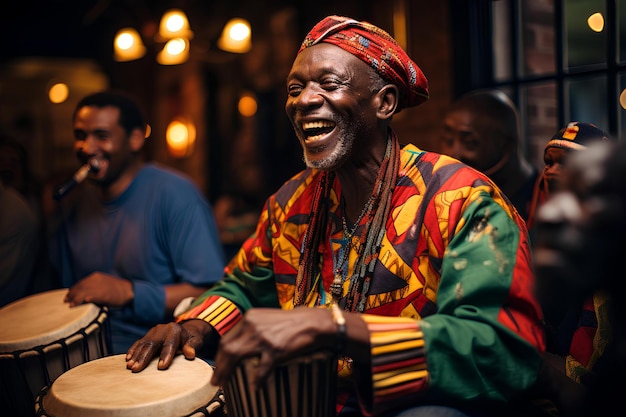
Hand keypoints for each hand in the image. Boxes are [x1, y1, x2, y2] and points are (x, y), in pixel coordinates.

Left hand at [65, 272, 132, 306]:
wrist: (129, 290)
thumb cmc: (116, 289)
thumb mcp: (104, 283)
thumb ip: (94, 286)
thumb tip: (82, 294)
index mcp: (96, 276)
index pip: (80, 283)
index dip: (73, 289)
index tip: (68, 295)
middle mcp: (96, 280)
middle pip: (80, 287)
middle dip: (72, 294)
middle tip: (66, 301)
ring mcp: (100, 287)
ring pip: (84, 292)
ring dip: (76, 299)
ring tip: (71, 305)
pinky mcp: (105, 294)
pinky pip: (93, 296)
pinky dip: (86, 299)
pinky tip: (82, 302)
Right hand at [125, 319, 210, 371]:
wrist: (185, 331)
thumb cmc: (191, 340)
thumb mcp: (196, 341)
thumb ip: (193, 346)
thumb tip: (190, 353)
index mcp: (175, 330)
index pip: (170, 344)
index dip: (166, 355)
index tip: (161, 367)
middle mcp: (163, 329)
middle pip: (153, 344)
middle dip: (144, 357)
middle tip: (136, 369)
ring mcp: (154, 331)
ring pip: (144, 344)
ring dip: (136, 356)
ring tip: (130, 367)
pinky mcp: (148, 335)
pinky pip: (138, 343)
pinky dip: (133, 351)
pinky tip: (127, 359)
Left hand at [211, 307, 334, 389]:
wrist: (312, 322)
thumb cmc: (290, 322)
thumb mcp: (266, 318)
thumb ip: (251, 328)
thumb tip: (237, 346)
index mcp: (250, 317)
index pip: (227, 338)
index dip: (220, 355)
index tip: (218, 366)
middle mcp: (253, 325)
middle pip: (227, 348)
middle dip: (218, 366)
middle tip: (216, 380)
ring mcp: (263, 338)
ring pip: (236, 356)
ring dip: (226, 372)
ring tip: (223, 384)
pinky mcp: (276, 350)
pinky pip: (261, 369)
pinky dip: (256, 380)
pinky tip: (254, 387)